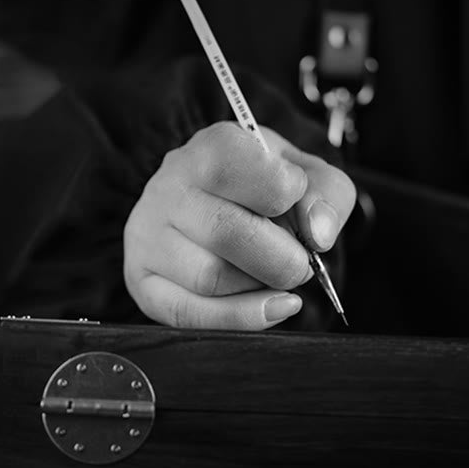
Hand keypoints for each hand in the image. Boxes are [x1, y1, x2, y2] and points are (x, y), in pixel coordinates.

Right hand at [123, 122, 355, 329]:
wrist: (210, 201)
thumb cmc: (261, 188)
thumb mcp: (303, 173)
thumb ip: (326, 193)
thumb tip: (318, 235)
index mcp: (209, 149)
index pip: (255, 176)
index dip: (289, 195)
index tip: (295, 202)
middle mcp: (168, 187)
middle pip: (228, 234)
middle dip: (284, 261)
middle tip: (300, 263)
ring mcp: (147, 235)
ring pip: (210, 278)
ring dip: (260, 288)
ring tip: (273, 277)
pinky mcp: (142, 280)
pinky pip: (190, 315)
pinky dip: (241, 318)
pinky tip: (270, 307)